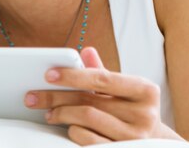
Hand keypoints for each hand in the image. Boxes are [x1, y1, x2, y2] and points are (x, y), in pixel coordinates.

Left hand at [24, 47, 182, 144]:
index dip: (73, 75)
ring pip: (86, 120)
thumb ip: (104, 72)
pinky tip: (66, 127)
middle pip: (89, 100)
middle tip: (34, 96)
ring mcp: (134, 137)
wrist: (154, 144)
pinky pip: (88, 140)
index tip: (49, 74)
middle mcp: (143, 114)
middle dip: (57, 97)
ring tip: (49, 113)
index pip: (102, 78)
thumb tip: (86, 51)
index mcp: (145, 91)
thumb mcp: (124, 90)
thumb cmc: (133, 111)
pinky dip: (73, 131)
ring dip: (61, 114)